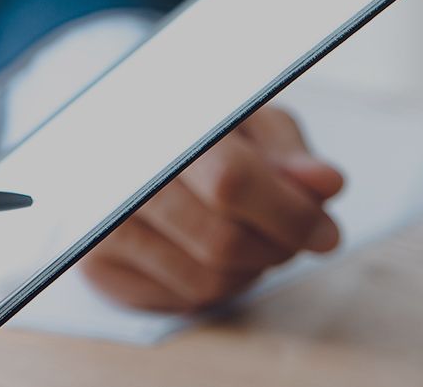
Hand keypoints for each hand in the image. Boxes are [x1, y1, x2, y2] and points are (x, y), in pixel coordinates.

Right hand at [79, 106, 343, 312]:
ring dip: (251, 270)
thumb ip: (288, 152)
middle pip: (221, 240)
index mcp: (158, 122)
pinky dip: (217, 286)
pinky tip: (216, 254)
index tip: (323, 231)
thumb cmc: (194, 131)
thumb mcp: (246, 122)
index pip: (231, 182)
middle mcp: (117, 173)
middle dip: (276, 248)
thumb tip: (325, 184)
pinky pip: (182, 299)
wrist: (119, 147)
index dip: (287, 213)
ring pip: (206, 279)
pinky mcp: (97, 266)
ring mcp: (101, 224)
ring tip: (254, 239)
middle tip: (294, 237)